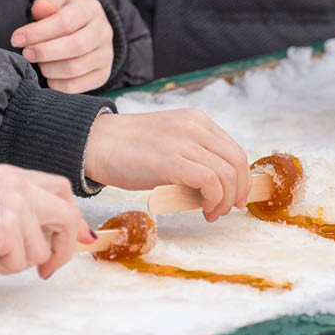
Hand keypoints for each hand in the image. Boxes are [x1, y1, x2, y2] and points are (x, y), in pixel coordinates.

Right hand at [0, 165, 94, 277]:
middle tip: (46, 271)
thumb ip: (23, 212)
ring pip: (39, 251)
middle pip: (67, 218)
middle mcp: (18, 185)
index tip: (83, 238)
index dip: (74, 217)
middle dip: (62, 250)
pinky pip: (15, 262)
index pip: (60, 189)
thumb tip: (76, 236)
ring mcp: (15, 203)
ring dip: (13, 262)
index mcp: (11, 176)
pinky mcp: (5, 225)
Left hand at [10, 0, 113, 93]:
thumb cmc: (67, 17)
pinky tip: (49, 76)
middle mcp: (103, 33)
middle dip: (44, 52)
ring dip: (49, 69)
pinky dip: (57, 84)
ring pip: (75, 68)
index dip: (38, 32)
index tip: (16, 39)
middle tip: (26, 53)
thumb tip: (40, 9)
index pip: (65, 22)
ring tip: (39, 63)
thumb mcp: (57, 5)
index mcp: (90, 10)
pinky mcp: (102, 75)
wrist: (91, 30)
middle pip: (75, 46)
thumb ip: (45, 8)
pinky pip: (77, 86)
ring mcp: (106, 56)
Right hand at [84, 109, 251, 221]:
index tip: (237, 197)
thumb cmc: (128, 150)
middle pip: (237, 162)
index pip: (234, 151)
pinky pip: (210, 182)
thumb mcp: (170, 145)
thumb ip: (194, 158)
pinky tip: (203, 210)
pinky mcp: (172, 160)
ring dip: (226, 200)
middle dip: (239, 191)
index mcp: (198, 121)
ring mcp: (184, 141)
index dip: (242, 178)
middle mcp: (195, 127)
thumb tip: (216, 190)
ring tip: (212, 213)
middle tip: (228, 209)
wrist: (93, 143)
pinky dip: (214, 200)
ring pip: (228, 174)